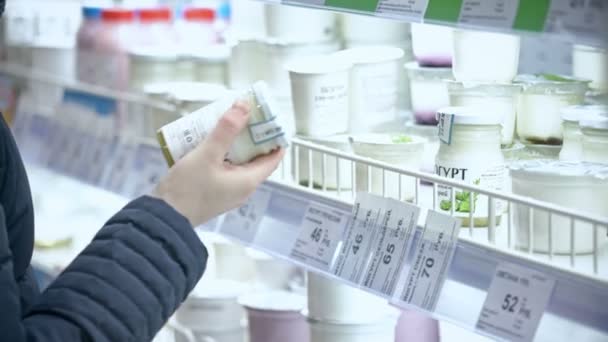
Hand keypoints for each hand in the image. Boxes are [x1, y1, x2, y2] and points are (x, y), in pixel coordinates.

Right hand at [153, 100, 284, 226]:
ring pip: (237, 162)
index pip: (274, 157)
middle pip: (255, 157)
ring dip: (232, 143)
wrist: (162, 218)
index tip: (268, 118)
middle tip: (242, 115)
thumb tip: (244, 106)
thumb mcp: (207, 154)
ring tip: (224, 124)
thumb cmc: (187, 190)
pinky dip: (220, 154)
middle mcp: (243, 188)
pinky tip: (206, 141)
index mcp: (249, 181)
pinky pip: (223, 168)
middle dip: (250, 135)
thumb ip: (226, 130)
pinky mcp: (214, 192)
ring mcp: (228, 191)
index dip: (274, 136)